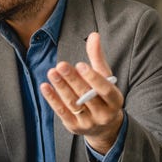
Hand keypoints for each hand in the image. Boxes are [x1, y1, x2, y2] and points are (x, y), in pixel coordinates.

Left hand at [40, 32, 123, 153]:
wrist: (103, 127)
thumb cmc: (103, 94)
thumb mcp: (104, 77)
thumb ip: (97, 57)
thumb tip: (93, 35)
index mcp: (115, 100)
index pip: (105, 89)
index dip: (93, 77)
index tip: (80, 64)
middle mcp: (104, 114)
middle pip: (86, 96)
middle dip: (73, 80)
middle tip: (61, 65)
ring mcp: (89, 122)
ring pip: (73, 104)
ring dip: (61, 88)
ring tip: (52, 72)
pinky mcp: (74, 127)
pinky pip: (62, 112)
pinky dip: (53, 99)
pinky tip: (45, 87)